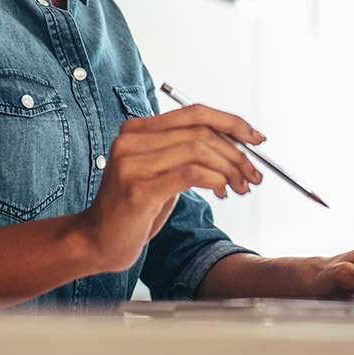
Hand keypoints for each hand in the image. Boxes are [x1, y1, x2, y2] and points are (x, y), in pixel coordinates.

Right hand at [77, 104, 264, 271]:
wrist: (96, 242)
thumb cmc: (133, 209)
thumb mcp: (160, 173)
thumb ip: (186, 153)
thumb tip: (237, 145)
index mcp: (137, 129)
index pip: (194, 113)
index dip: (231, 122)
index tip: (256, 139)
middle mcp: (132, 139)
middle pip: (201, 131)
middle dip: (237, 153)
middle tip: (255, 175)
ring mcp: (132, 163)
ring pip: (199, 150)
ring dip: (231, 169)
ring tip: (241, 188)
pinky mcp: (139, 188)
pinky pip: (191, 173)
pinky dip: (217, 180)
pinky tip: (223, 192)